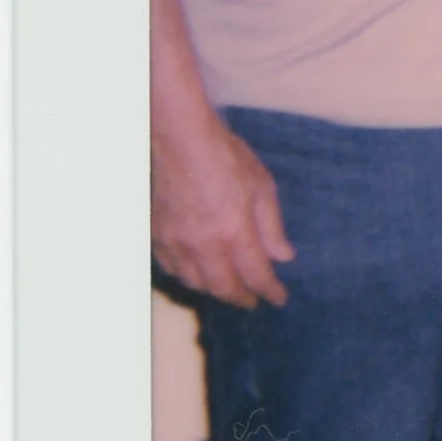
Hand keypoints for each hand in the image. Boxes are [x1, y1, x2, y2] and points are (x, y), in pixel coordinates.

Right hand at [152, 115, 293, 307]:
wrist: (180, 139)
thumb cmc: (226, 157)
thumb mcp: (261, 187)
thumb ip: (272, 227)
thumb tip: (284, 256)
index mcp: (234, 232)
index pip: (256, 275)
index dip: (270, 291)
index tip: (279, 298)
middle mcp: (204, 244)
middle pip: (224, 287)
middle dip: (241, 298)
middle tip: (252, 301)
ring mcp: (177, 242)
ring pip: (196, 282)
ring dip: (214, 290)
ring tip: (227, 289)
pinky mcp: (157, 235)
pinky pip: (172, 268)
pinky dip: (187, 277)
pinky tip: (196, 274)